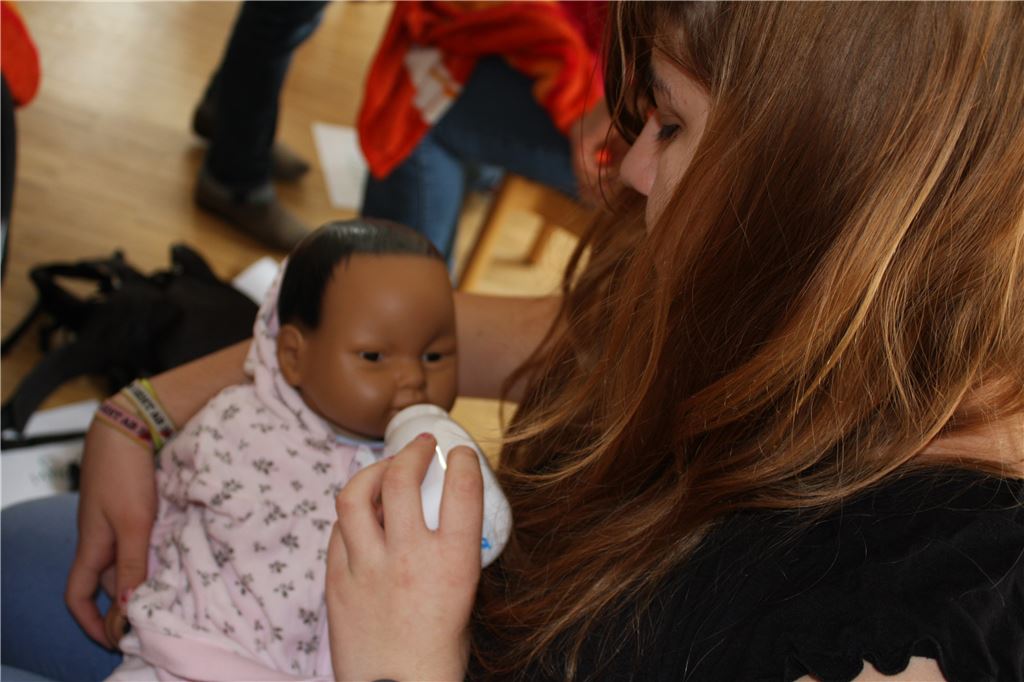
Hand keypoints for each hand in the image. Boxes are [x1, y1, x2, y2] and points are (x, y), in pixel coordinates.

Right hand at [65, 412, 156, 647]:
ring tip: (171, 593)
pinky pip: (136, 541)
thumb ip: (133, 563)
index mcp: (91, 547)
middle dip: (124, 604)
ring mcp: (113, 522)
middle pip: (107, 583)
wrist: (128, 426)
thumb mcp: (133, 523)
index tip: (114, 639)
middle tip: (155, 619)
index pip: (77, 596)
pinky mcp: (130, 507)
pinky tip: (174, 556)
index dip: (89, 622)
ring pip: (124, 561)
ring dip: (142, 577)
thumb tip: (129, 610)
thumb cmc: (125, 474)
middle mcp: (99, 539)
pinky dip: (150, 553)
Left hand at [327, 434, 482, 680]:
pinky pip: (338, 530)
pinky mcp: (337, 581)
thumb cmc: (437, 653)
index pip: (462, 491)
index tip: (460, 454)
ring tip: (383, 469)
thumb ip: (451, 554)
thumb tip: (436, 516)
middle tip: (420, 448)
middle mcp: (409, 558)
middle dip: (412, 453)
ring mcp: (367, 568)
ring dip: (371, 472)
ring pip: (355, 496)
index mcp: (453, 564)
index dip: (463, 462)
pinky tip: (363, 514)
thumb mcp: (464, 597)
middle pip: (402, 480)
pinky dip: (352, 514)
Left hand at [569, 97, 626, 205]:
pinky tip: (616, 171)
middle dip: (595, 185)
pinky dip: (602, 173)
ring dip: (602, 179)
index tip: (605, 194)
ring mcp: (576, 137)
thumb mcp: (623, 147)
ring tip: (618, 179)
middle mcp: (576, 135)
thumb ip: (616, 165)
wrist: (636, 98)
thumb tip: (614, 185)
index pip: (582, 166)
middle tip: (607, 197)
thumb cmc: (634, 120)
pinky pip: (587, 167)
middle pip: (581, 170)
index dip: (594, 182)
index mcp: (582, 136)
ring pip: (583, 171)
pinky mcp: (582, 141)